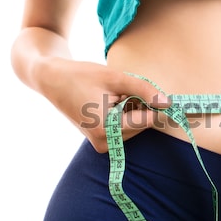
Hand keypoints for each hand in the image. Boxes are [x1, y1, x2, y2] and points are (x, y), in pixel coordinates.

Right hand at [37, 58, 169, 152]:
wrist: (52, 81)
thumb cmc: (81, 76)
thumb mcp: (115, 78)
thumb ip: (144, 90)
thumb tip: (168, 103)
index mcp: (105, 129)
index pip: (147, 121)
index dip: (154, 105)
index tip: (155, 94)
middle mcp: (104, 142)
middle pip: (142, 125)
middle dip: (139, 107)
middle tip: (121, 91)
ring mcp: (102, 144)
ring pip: (135, 127)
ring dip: (132, 111)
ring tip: (112, 97)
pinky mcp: (101, 141)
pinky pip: (125, 128)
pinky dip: (124, 115)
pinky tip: (109, 104)